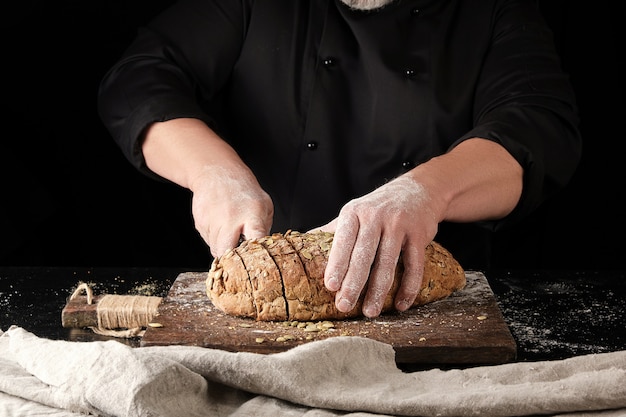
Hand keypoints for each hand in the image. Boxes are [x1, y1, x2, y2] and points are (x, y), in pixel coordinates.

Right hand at [191, 167, 273, 257]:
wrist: (216, 172)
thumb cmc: (243, 190)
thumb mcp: (264, 204)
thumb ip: (264, 227)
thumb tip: (263, 250)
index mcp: (252, 214)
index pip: (256, 238)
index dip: (256, 251)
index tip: (256, 258)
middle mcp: (231, 219)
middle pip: (228, 251)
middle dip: (232, 259)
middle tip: (238, 255)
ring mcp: (213, 221)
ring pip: (216, 249)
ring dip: (224, 247)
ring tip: (230, 232)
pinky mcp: (200, 223)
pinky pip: (208, 241)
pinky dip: (215, 239)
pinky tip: (220, 224)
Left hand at [315, 176, 439, 317]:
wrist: (417, 190)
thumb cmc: (377, 207)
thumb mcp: (353, 212)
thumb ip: (331, 230)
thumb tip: (301, 244)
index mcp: (354, 212)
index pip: (343, 241)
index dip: (337, 264)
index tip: (330, 286)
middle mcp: (376, 217)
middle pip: (364, 255)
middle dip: (354, 283)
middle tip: (344, 306)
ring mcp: (399, 225)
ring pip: (388, 263)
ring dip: (378, 291)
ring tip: (370, 311)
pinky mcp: (420, 235)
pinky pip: (414, 265)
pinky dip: (408, 287)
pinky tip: (400, 305)